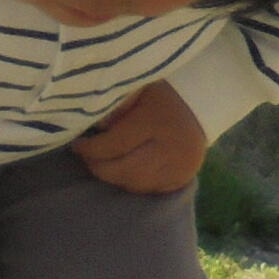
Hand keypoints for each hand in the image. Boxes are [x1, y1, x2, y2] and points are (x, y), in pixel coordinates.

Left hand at [78, 80, 206, 193]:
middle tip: (87, 157)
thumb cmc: (162, 93)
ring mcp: (180, 167)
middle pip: (124, 170)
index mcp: (156, 122)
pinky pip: (150, 189)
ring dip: (114, 177)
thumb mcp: (137, 89)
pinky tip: (125, 170)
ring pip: (135, 184)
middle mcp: (171, 148)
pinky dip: (133, 183)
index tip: (76, 145)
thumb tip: (93, 127)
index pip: (114, 145)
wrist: (202, 102)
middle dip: (99, 167)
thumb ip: (114, 106)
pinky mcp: (184, 178)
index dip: (90, 149)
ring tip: (103, 164)